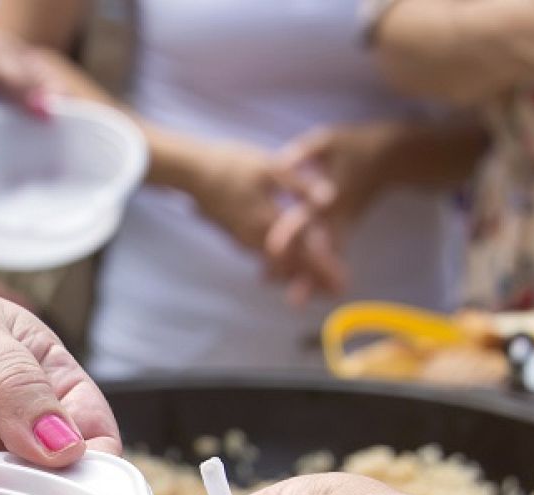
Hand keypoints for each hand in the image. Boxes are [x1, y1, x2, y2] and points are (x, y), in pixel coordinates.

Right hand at [172, 139, 341, 300]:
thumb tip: (331, 198)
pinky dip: (278, 264)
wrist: (191, 172)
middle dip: (313, 280)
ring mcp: (243, 239)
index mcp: (269, 221)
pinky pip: (261, 256)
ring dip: (296, 275)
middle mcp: (256, 238)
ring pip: (275, 264)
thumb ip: (300, 185)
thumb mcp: (270, 167)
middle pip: (290, 267)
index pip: (304, 252)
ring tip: (315, 283)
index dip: (324, 268)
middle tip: (333, 291)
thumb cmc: (231, 165)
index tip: (341, 283)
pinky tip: (283, 264)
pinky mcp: (234, 235)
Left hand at [266, 124, 406, 304]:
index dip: (290, 232)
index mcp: (328, 193)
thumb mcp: (329, 141)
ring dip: (313, 278)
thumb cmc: (355, 145)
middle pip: (317, 247)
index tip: (272, 249)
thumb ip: (304, 153)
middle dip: (302, 270)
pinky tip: (307, 289)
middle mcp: (336, 214)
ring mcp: (344, 223)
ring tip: (296, 300)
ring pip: (327, 257)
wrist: (393, 158)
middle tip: (289, 294)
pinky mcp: (347, 228)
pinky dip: (322, 272)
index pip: (306, 215)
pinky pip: (334, 255)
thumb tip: (278, 162)